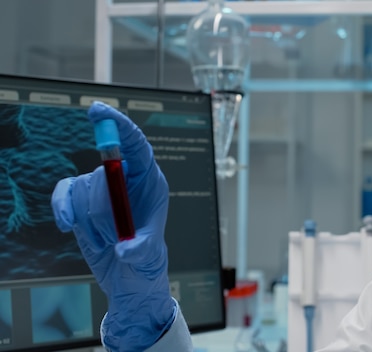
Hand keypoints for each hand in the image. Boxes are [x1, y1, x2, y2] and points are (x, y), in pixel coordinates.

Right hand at [51, 102, 173, 350]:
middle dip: (106, 209)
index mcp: (150, 180)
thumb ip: (142, 250)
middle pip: (105, 172)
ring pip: (84, 187)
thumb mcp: (150, 255)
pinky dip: (62, 209)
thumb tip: (126, 248)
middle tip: (115, 234)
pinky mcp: (81, 199)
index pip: (136, 144)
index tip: (98, 112)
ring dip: (91, 219)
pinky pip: (64, 193)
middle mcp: (126, 178)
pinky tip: (68, 226)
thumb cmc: (146, 260)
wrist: (127, 275)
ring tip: (106, 237)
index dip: (119, 126)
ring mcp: (102, 187)